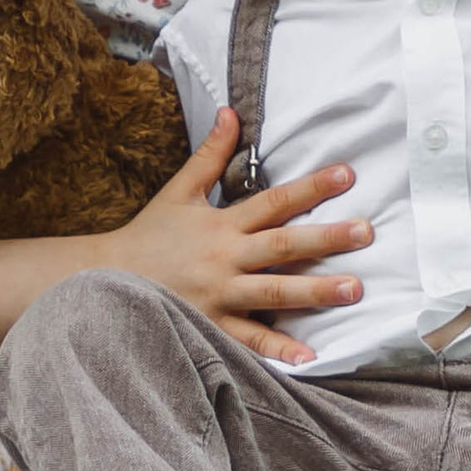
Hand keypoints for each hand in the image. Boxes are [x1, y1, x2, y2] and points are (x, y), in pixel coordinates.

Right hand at [110, 109, 369, 363]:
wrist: (103, 280)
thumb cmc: (149, 236)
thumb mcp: (178, 191)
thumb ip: (209, 154)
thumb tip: (232, 112)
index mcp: (221, 224)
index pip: (273, 201)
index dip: (311, 187)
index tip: (348, 174)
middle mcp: (224, 258)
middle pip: (282, 247)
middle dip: (326, 239)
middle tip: (367, 232)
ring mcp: (219, 296)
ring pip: (274, 294)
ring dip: (315, 292)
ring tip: (355, 289)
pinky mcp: (211, 327)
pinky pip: (248, 341)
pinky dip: (277, 351)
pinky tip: (309, 358)